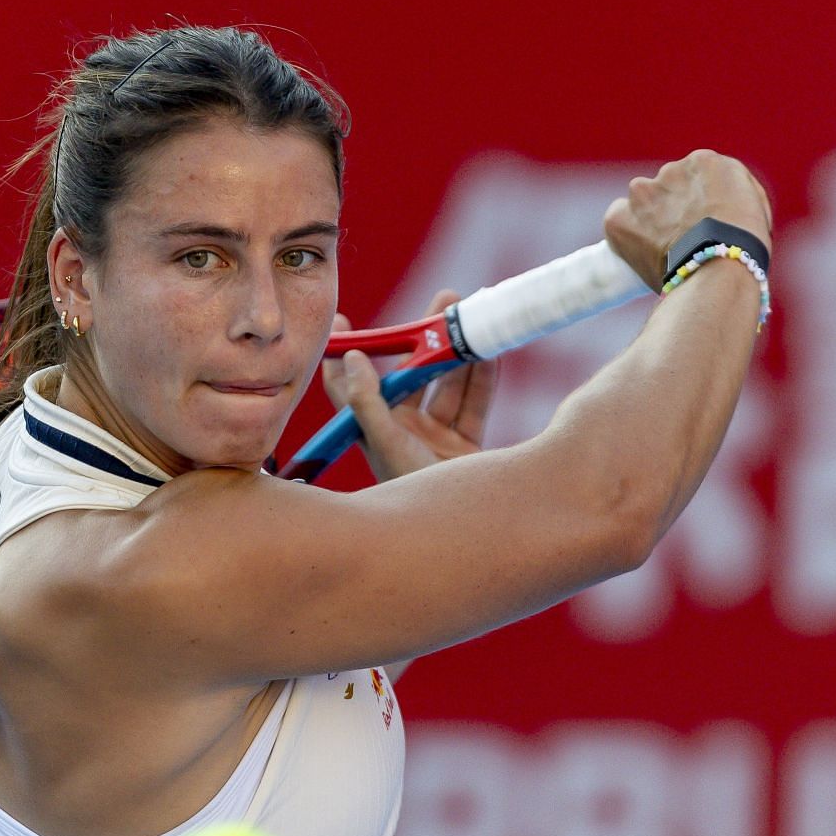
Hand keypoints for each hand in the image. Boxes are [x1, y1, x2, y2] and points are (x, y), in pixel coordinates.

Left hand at [319, 289, 499, 482]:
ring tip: (471, 312)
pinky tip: (492, 348)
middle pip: (412, 374)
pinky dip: (486, 375)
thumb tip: (353, 357)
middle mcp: (403, 432)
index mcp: (373, 432)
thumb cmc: (411, 497)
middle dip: (426, 337)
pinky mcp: (466, 445)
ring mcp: (437, 438)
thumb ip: (367, 403)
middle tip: (444, 299)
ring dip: (460, 349)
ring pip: (449, 382)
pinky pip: (476, 402)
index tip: (342, 322)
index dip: (346, 355)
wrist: (464, 536)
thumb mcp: (386, 446)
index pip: (351, 388)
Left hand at [603, 149, 772, 288]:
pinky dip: (626, 236)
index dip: (698, 205)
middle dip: (673, 212)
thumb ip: (731, 195)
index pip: (695, 180)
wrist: (719, 271)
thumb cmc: (744, 248)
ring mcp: (642, 192)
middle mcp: (671, 169)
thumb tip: (720, 201)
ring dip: (649, 222)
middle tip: (683, 242)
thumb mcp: (753, 208)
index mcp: (706, 162)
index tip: (701, 225)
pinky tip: (643, 253)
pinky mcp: (620, 217)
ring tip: (664, 251)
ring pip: (641, 205)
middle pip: (667, 190)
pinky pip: (618, 221)